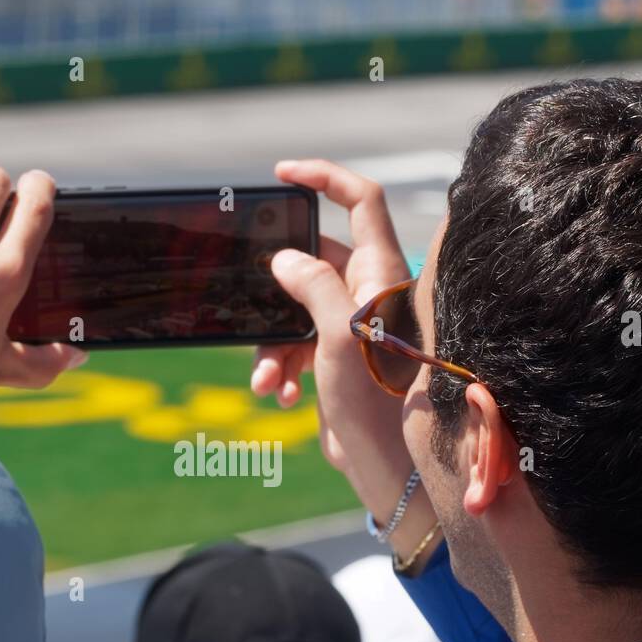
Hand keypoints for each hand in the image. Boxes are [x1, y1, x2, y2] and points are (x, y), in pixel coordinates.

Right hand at [252, 159, 415, 521]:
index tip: (282, 174)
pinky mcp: (338, 360)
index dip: (324, 178)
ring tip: (267, 380)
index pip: (361, 201)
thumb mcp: (340, 333)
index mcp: (382, 273)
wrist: (391, 467)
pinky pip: (298, 347)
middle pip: (313, 261)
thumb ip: (312, 286)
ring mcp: (353, 326)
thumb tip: (284, 259)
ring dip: (273, 343)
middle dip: (275, 287)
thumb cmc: (378, 399)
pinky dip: (282, 366)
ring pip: (296, 310)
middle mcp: (370, 292)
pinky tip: (281, 394)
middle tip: (250, 298)